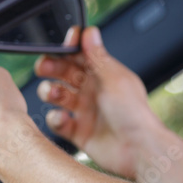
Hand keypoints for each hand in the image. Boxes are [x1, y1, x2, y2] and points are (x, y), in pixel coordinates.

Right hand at [34, 26, 159, 178]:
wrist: (138, 150)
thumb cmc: (133, 113)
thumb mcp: (113, 79)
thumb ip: (97, 56)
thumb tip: (89, 32)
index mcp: (105, 74)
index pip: (81, 55)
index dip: (68, 48)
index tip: (58, 46)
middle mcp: (94, 91)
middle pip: (65, 73)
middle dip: (52, 67)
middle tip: (43, 68)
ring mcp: (86, 111)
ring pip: (58, 95)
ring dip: (50, 91)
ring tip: (53, 93)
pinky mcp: (79, 132)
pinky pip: (59, 122)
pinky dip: (55, 119)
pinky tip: (61, 118)